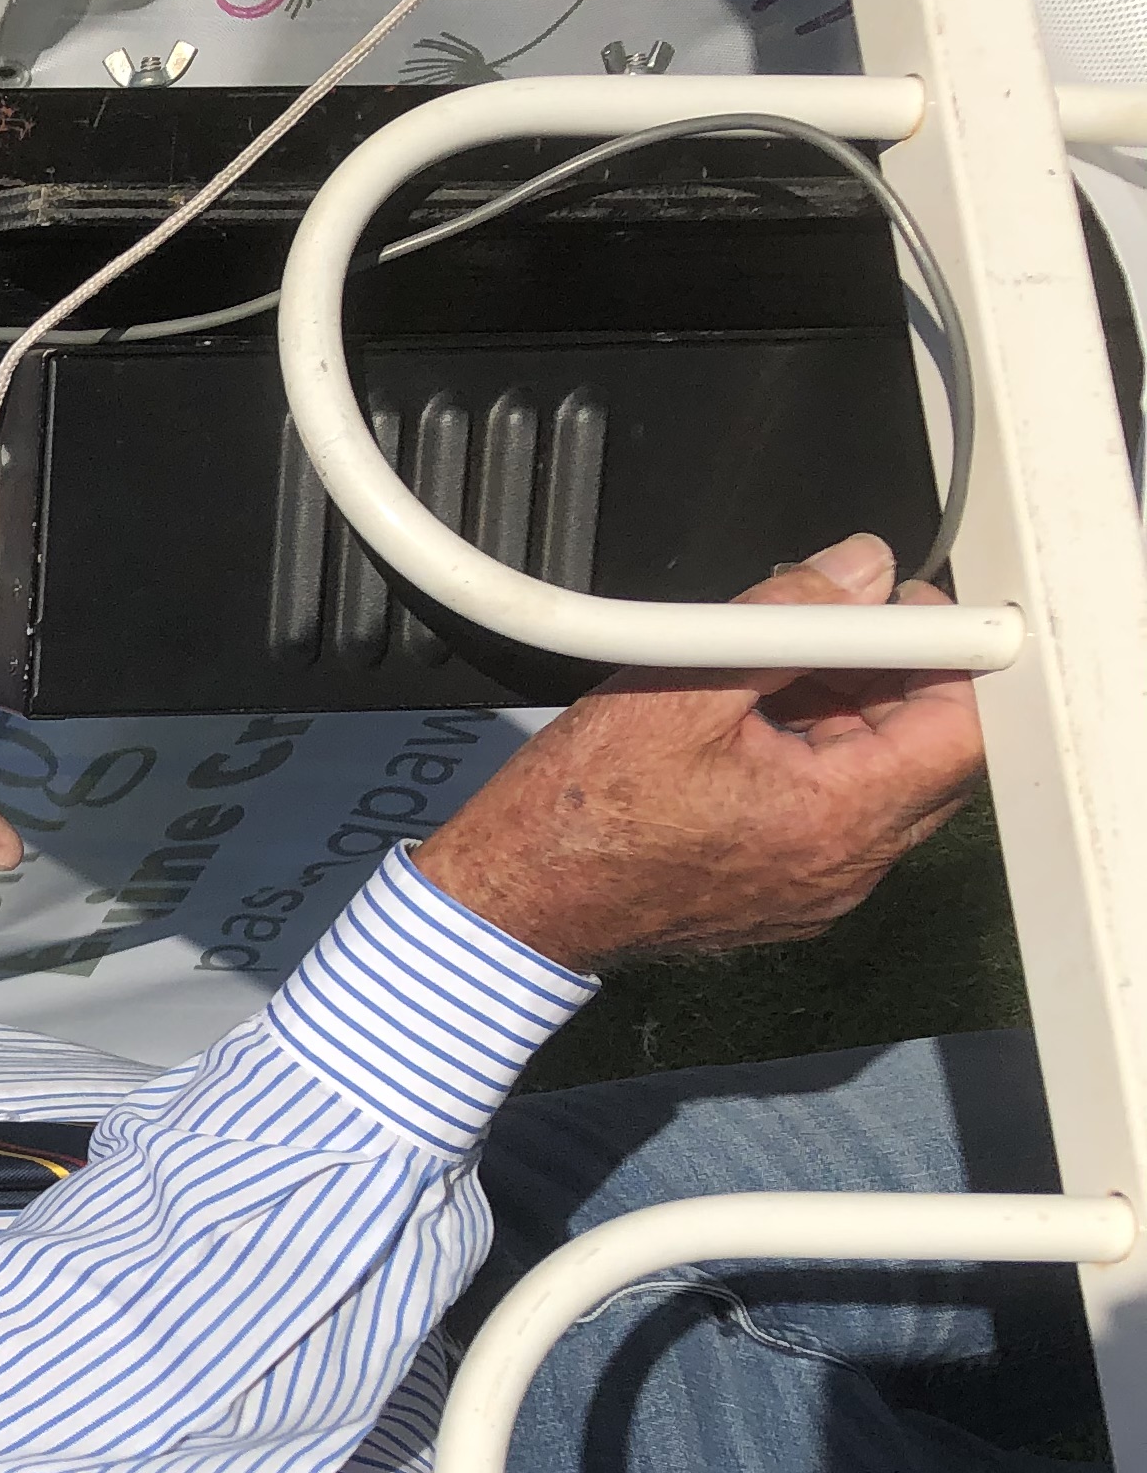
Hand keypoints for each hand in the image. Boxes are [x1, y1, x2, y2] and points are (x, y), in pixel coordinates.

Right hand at [413, 535, 982, 971]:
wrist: (511, 901)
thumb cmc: (575, 815)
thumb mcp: (678, 687)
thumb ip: (786, 620)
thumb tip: (857, 571)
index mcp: (831, 821)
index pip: (960, 730)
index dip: (946, 655)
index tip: (904, 612)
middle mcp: (843, 870)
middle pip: (930, 757)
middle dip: (893, 680)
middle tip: (827, 631)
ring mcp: (817, 891)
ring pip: (881, 785)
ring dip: (849, 718)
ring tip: (767, 679)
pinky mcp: (786, 897)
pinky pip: (836, 819)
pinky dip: (815, 764)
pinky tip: (750, 733)